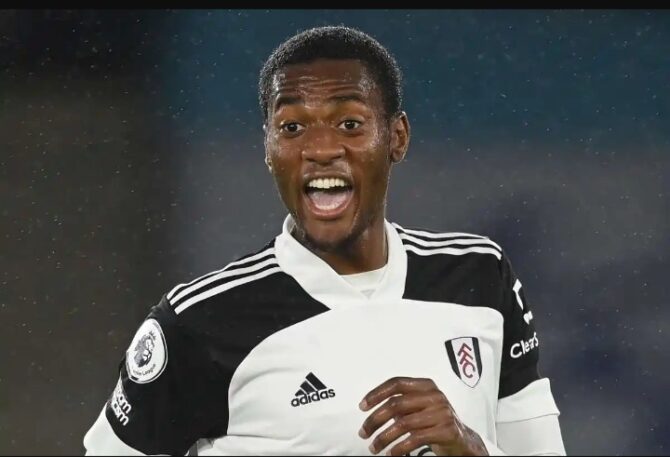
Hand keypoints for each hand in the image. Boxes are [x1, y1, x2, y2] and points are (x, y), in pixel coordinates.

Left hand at [358, 377, 487, 455]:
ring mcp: (442, 412)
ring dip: (383, 438)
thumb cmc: (436, 422)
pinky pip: (415, 438)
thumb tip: (372, 410)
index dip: (377, 393)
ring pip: (403, 423)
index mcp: (426, 385)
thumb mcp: (419, 407)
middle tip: (364, 432)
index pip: (396, 383)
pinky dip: (399, 448)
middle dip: (375, 420)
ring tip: (374, 447)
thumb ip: (401, 404)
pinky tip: (391, 453)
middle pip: (396, 404)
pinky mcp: (446, 430)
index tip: (363, 406)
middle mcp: (435, 396)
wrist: (462, 440)